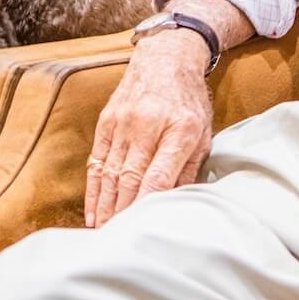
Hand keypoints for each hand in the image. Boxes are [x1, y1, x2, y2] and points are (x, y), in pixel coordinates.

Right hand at [85, 28, 212, 227]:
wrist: (165, 57)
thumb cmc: (189, 100)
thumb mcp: (203, 132)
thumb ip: (189, 168)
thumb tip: (175, 204)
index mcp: (180, 129)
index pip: (159, 175)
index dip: (148, 204)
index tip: (141, 229)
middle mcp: (148, 125)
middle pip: (131, 178)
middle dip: (123, 213)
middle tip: (119, 242)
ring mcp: (124, 122)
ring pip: (111, 173)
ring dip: (106, 206)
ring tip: (104, 233)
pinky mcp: (107, 122)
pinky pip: (97, 161)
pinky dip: (94, 189)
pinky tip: (94, 211)